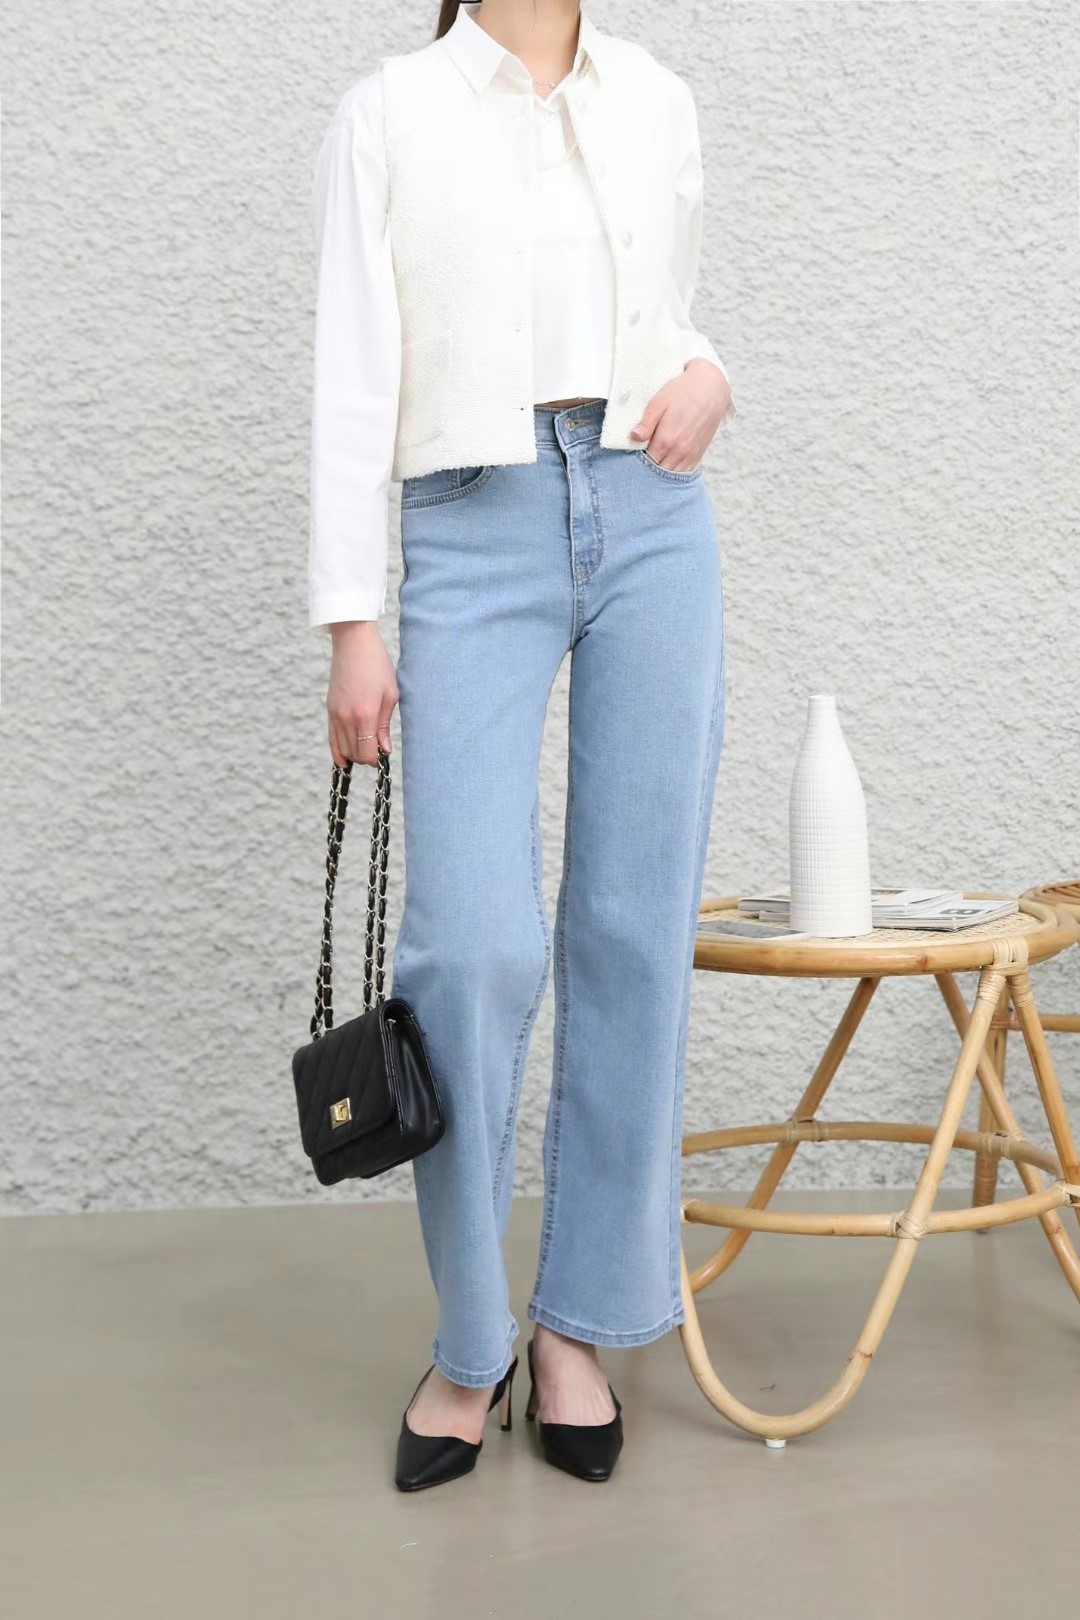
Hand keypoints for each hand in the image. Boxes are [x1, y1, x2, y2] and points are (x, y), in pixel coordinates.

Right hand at [326, 622, 398, 767]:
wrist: (354, 643)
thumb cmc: (377, 665)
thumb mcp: (390, 694)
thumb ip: (385, 725)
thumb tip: (384, 749)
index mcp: (365, 715)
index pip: (366, 753)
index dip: (376, 759)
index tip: (384, 753)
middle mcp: (346, 718)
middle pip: (354, 754)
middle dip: (366, 757)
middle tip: (377, 748)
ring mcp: (335, 714)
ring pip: (341, 749)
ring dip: (354, 753)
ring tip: (365, 748)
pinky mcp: (329, 709)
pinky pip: (331, 738)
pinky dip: (338, 750)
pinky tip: (345, 757)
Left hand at [629, 358, 733, 472]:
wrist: (710, 388)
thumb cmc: (682, 392)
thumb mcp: (659, 402)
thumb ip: (646, 423)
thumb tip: (633, 436)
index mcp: (666, 439)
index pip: (645, 460)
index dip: (638, 458)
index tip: (634, 452)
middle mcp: (679, 450)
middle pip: (657, 470)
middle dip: (648, 467)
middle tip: (643, 456)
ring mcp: (690, 453)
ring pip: (671, 473)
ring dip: (661, 470)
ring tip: (655, 460)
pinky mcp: (699, 453)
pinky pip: (685, 471)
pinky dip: (675, 471)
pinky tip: (668, 463)